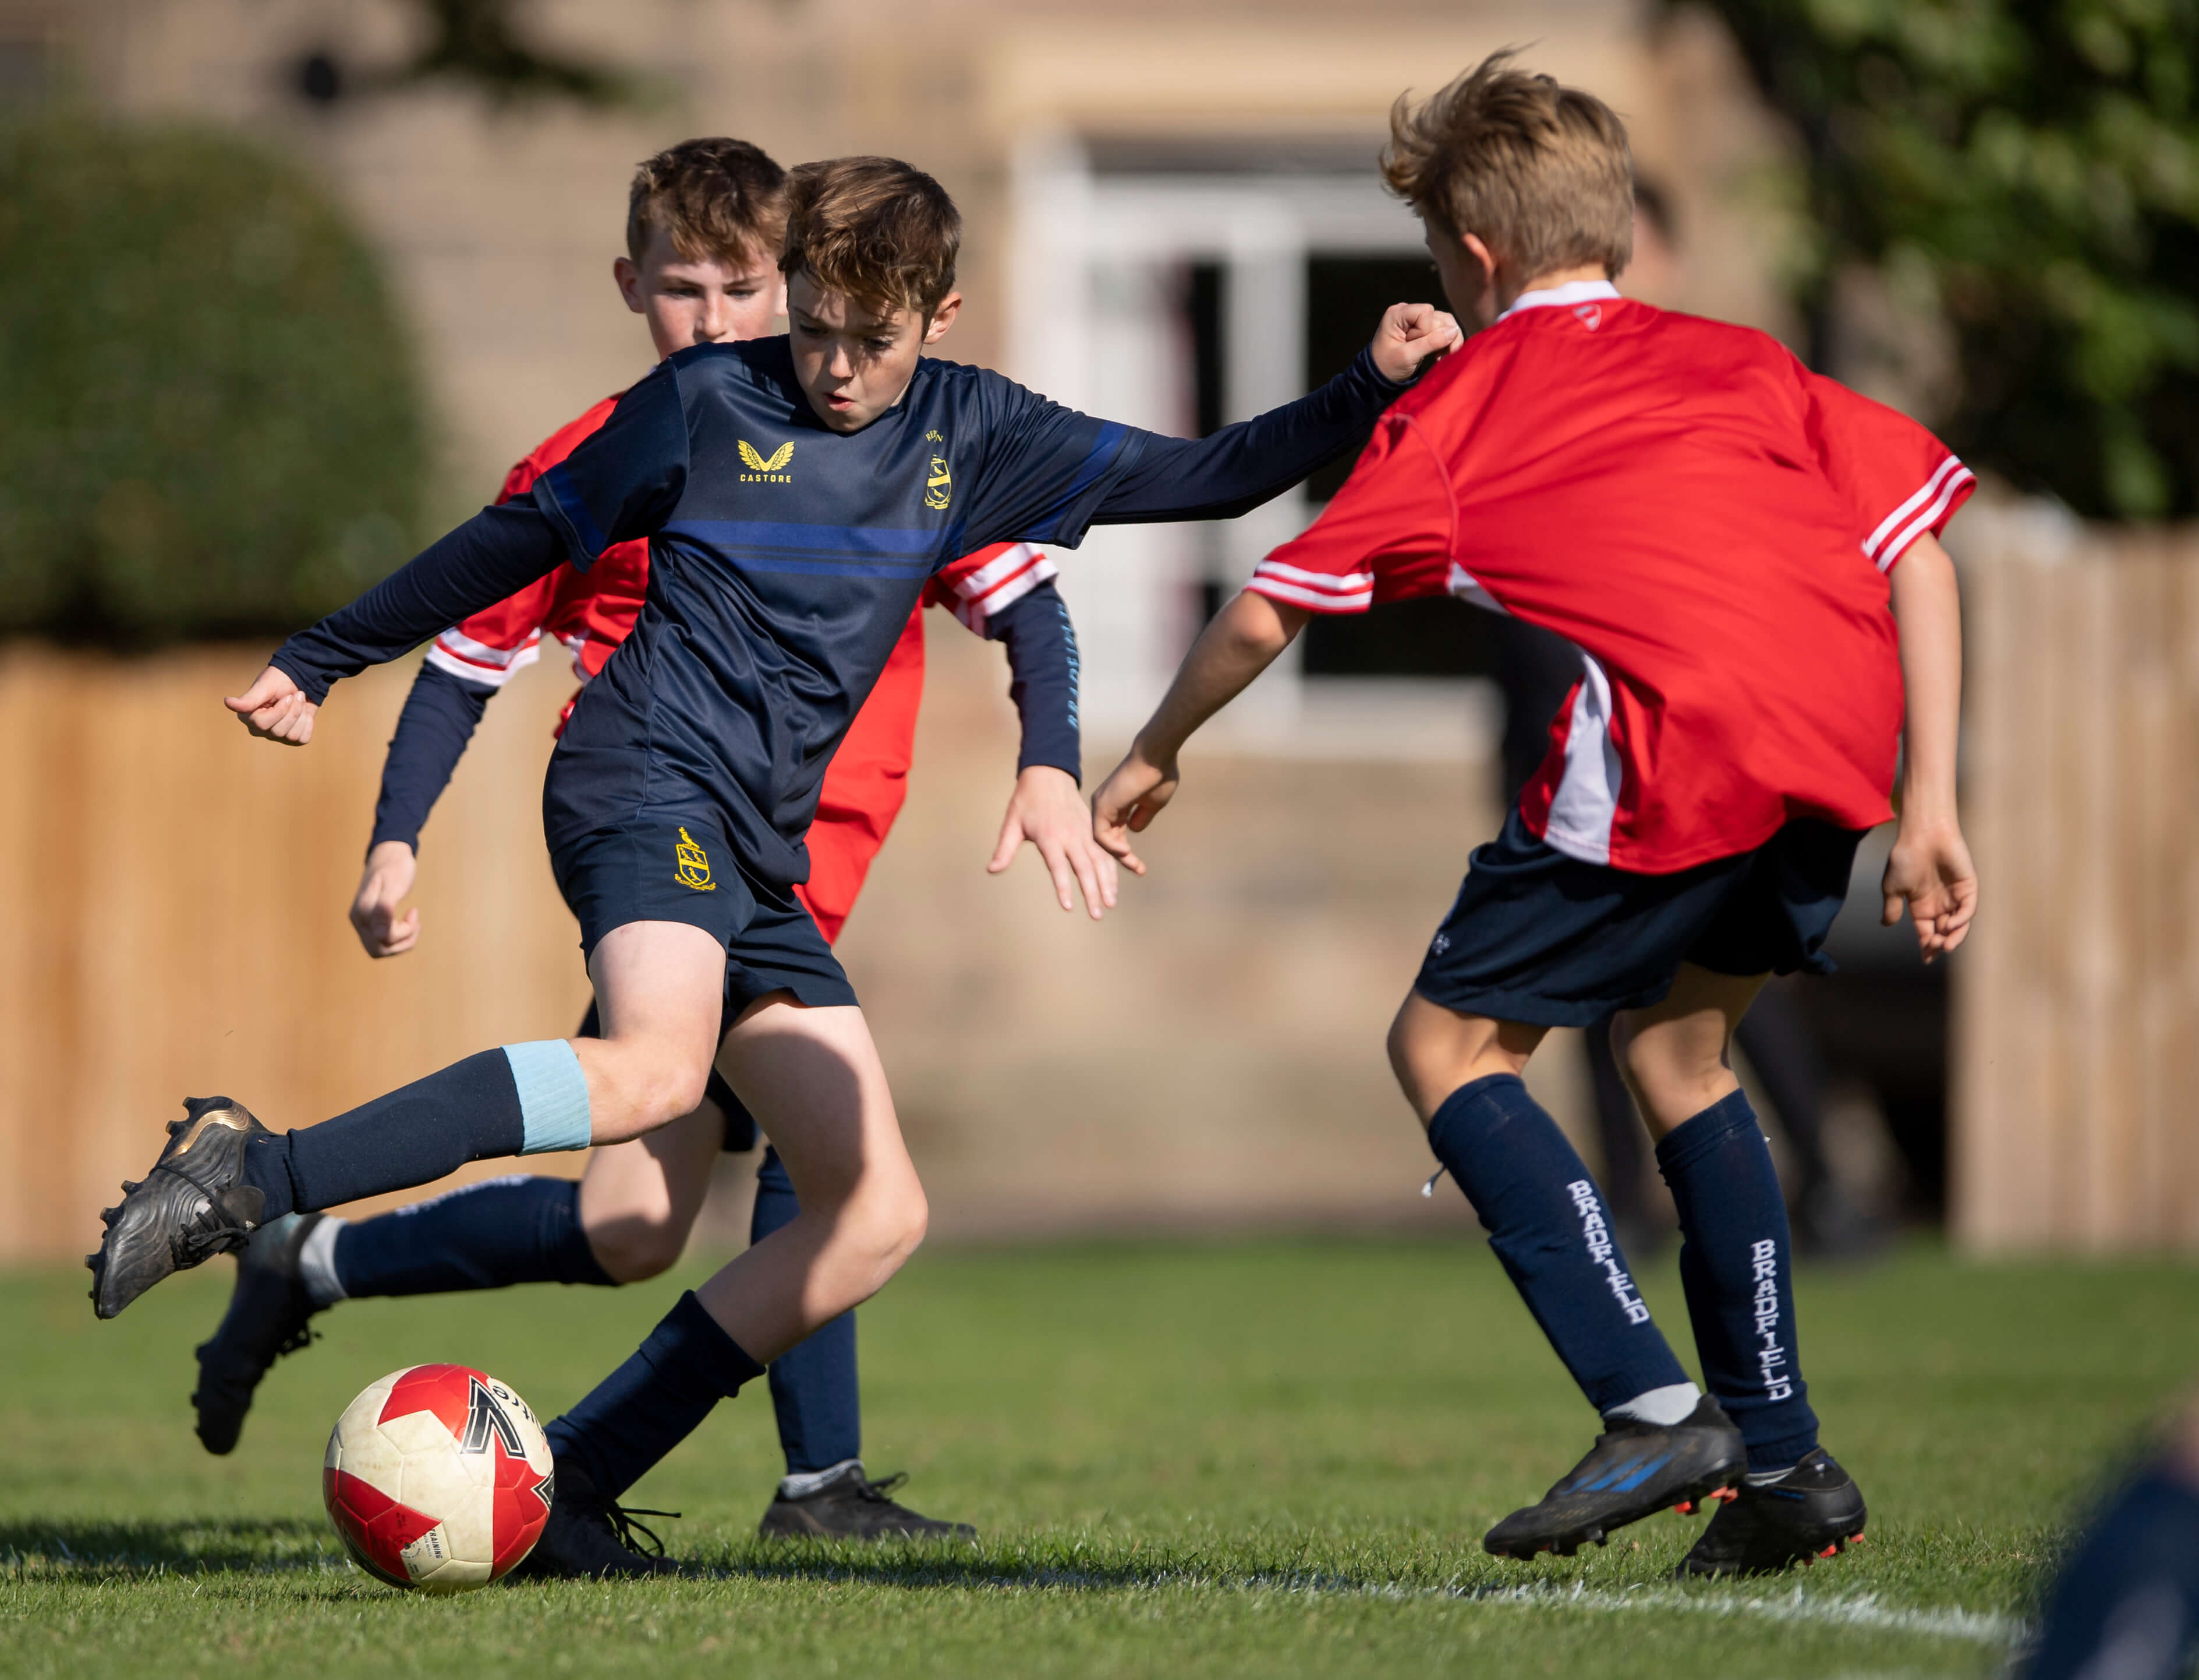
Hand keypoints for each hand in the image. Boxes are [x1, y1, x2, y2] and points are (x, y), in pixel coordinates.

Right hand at [226, 665, 317, 743]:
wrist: (301, 680)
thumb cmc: (279, 680)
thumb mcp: (265, 686)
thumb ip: (249, 699)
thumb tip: (227, 702)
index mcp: (248, 716)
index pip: (262, 723)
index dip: (280, 710)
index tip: (287, 696)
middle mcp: (259, 729)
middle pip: (278, 731)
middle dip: (293, 711)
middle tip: (295, 695)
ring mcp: (276, 736)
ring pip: (292, 736)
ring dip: (301, 715)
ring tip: (299, 701)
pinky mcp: (292, 739)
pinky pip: (303, 739)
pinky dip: (308, 723)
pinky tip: (304, 713)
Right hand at [351, 840, 420, 956]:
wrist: (389, 854)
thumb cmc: (395, 866)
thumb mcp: (394, 885)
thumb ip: (385, 909)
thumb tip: (380, 934)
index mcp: (363, 912)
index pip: (384, 939)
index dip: (403, 931)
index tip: (413, 911)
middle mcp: (358, 920)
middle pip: (379, 950)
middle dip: (403, 940)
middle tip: (415, 921)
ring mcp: (362, 922)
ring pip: (380, 949)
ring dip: (401, 942)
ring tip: (413, 923)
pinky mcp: (369, 922)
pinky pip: (381, 942)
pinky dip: (397, 938)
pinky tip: (407, 924)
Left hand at [988, 766, 1118, 919]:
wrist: (1048, 773)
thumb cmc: (1026, 801)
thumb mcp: (1011, 823)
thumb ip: (1004, 848)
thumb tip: (992, 870)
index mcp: (1049, 836)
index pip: (1057, 866)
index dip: (1063, 886)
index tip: (1069, 906)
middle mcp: (1071, 836)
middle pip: (1084, 868)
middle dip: (1092, 892)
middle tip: (1097, 915)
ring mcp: (1085, 832)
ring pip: (1100, 860)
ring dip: (1108, 882)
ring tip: (1111, 903)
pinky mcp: (1093, 829)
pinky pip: (1108, 849)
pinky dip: (1119, 862)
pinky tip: (1132, 872)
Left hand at [1090, 747, 1179, 878]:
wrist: (1157, 757)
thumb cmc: (1159, 776)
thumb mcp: (1152, 803)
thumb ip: (1142, 817)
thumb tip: (1134, 830)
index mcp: (1116, 804)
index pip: (1116, 834)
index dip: (1127, 852)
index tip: (1141, 867)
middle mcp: (1105, 805)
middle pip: (1108, 840)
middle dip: (1124, 858)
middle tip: (1140, 871)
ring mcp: (1101, 805)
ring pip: (1102, 840)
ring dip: (1118, 856)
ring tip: (1136, 866)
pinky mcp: (1102, 806)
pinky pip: (1100, 835)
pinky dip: (1112, 847)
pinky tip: (1127, 852)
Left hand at [1369, 301, 1462, 382]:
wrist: (1381, 376)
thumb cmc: (1387, 366)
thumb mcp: (1407, 356)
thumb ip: (1430, 343)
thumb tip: (1453, 331)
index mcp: (1398, 313)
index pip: (1425, 312)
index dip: (1425, 330)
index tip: (1412, 346)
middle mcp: (1409, 312)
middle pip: (1438, 317)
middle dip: (1438, 338)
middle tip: (1428, 355)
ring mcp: (1418, 319)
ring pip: (1446, 322)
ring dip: (1448, 340)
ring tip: (1441, 357)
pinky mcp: (1426, 328)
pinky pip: (1445, 329)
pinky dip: (1447, 342)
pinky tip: (1441, 355)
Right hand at [1880, 814, 1976, 962]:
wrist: (1922, 835)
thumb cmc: (1905, 858)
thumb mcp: (1892, 887)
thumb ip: (1892, 908)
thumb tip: (1886, 925)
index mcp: (1921, 905)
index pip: (1926, 931)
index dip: (1927, 945)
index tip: (1927, 959)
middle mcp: (1939, 903)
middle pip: (1943, 931)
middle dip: (1940, 943)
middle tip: (1935, 949)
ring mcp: (1955, 895)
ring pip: (1958, 923)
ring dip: (1953, 936)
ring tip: (1945, 945)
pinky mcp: (1968, 887)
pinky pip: (1968, 908)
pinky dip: (1962, 920)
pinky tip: (1951, 925)